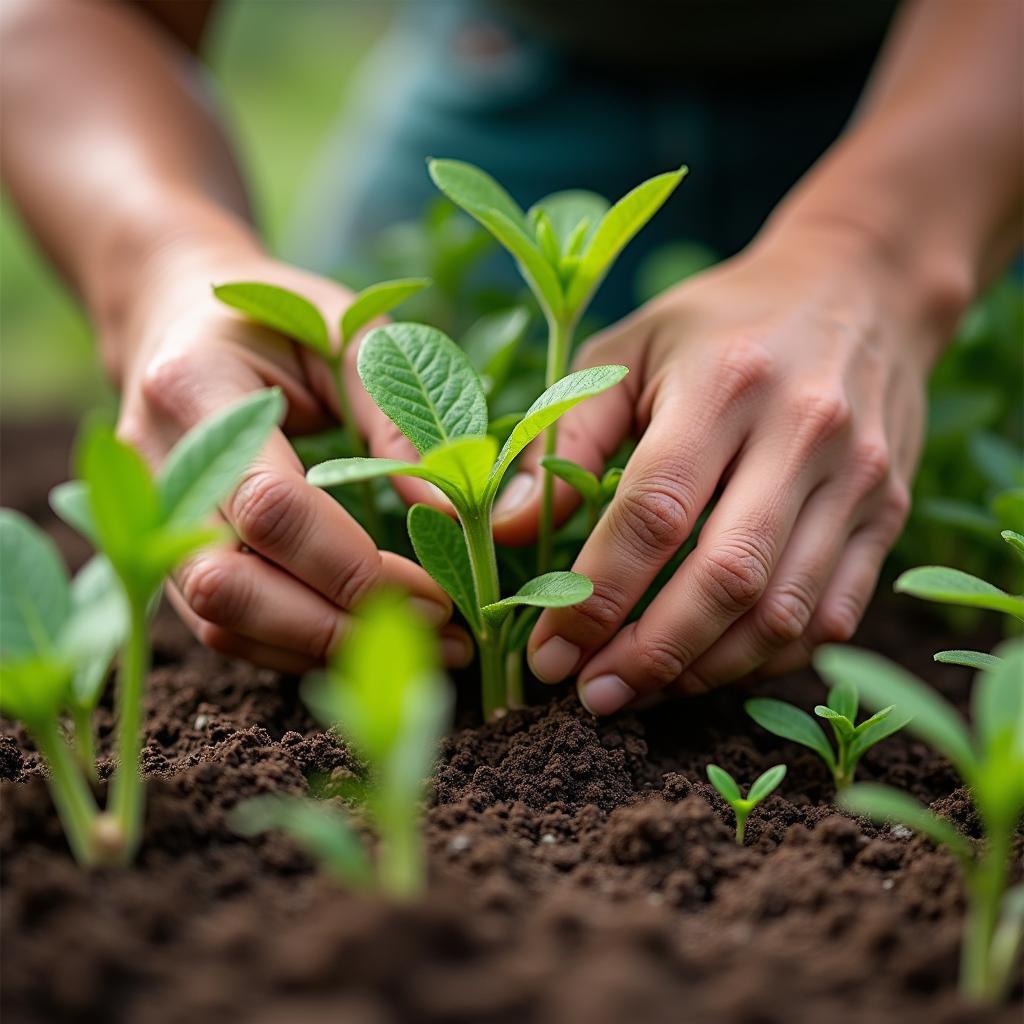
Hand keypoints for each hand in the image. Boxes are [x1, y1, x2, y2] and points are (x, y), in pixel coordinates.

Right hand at [112, 237, 470, 671]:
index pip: (270, 505)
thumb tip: (457, 522)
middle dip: (339, 626)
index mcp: (194, 387)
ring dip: (323, 649)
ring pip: (220, 623)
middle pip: (228, 585)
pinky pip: (223, 630)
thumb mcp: (354, 334)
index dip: (356, 564)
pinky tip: (365, 638)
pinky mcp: (165, 554)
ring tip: (419, 646)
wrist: (181, 322)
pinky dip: (298, 648)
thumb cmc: (282, 321)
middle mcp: (152, 464)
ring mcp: (146, 519)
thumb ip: (404, 419)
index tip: (439, 590)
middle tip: (439, 632)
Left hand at [494, 222, 939, 712]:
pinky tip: (710, 666)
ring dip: (705, 670)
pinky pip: (833, 613)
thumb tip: (507, 531)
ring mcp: (859, 477)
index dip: (596, 597)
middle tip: (592, 696)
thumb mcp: (627, 349)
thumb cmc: (719, 324)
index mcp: (725, 384)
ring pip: (784, 611)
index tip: (549, 652)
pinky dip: (767, 658)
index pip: (653, 514)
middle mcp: (803, 432)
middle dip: (650, 655)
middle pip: (726, 577)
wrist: (860, 288)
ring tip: (641, 692)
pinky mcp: (889, 512)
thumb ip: (562, 438)